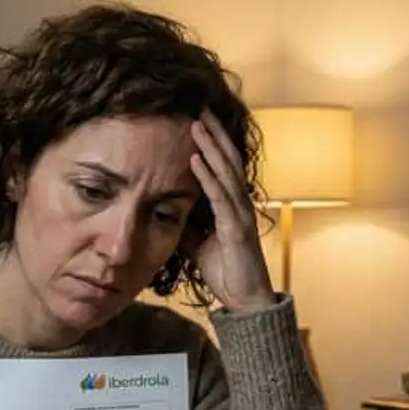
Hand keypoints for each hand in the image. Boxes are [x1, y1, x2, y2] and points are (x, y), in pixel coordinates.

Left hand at [188, 112, 276, 312]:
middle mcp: (239, 204)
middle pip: (228, 160)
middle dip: (214, 134)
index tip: (198, 120)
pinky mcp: (236, 229)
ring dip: (211, 147)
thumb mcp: (197, 244)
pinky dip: (208, 177)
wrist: (244, 301)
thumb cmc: (225, 271)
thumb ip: (186, 225)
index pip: (223, 166)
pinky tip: (196, 160)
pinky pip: (221, 198)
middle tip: (199, 108)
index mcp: (231, 206)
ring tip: (196, 124)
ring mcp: (240, 215)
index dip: (213, 143)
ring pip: (226, 173)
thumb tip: (164, 212)